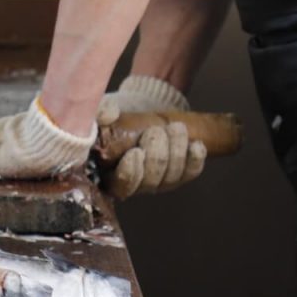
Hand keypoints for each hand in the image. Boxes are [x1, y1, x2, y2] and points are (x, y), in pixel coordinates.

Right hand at [97, 74, 205, 199]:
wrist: (140, 110)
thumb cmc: (117, 117)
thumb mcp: (104, 114)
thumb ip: (100, 113)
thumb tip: (107, 115)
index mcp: (111, 175)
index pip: (121, 186)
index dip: (130, 174)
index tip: (135, 153)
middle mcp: (137, 183)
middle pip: (150, 182)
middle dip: (156, 156)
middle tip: (156, 132)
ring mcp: (160, 180)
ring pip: (172, 176)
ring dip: (176, 152)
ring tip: (176, 128)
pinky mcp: (180, 173)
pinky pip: (191, 172)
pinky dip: (195, 159)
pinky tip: (196, 145)